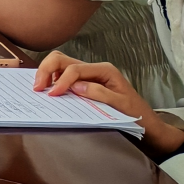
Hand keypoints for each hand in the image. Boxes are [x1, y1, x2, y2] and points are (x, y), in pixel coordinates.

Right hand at [34, 53, 183, 150]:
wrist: (147, 125)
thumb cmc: (136, 115)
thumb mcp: (121, 105)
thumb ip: (99, 94)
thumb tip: (75, 86)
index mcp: (105, 70)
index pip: (75, 69)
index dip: (61, 80)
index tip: (52, 95)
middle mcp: (95, 69)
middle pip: (63, 59)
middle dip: (47, 70)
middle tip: (37, 87)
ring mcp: (89, 74)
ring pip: (61, 64)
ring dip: (47, 72)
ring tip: (39, 88)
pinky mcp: (85, 82)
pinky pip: (64, 74)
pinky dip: (52, 78)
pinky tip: (47, 88)